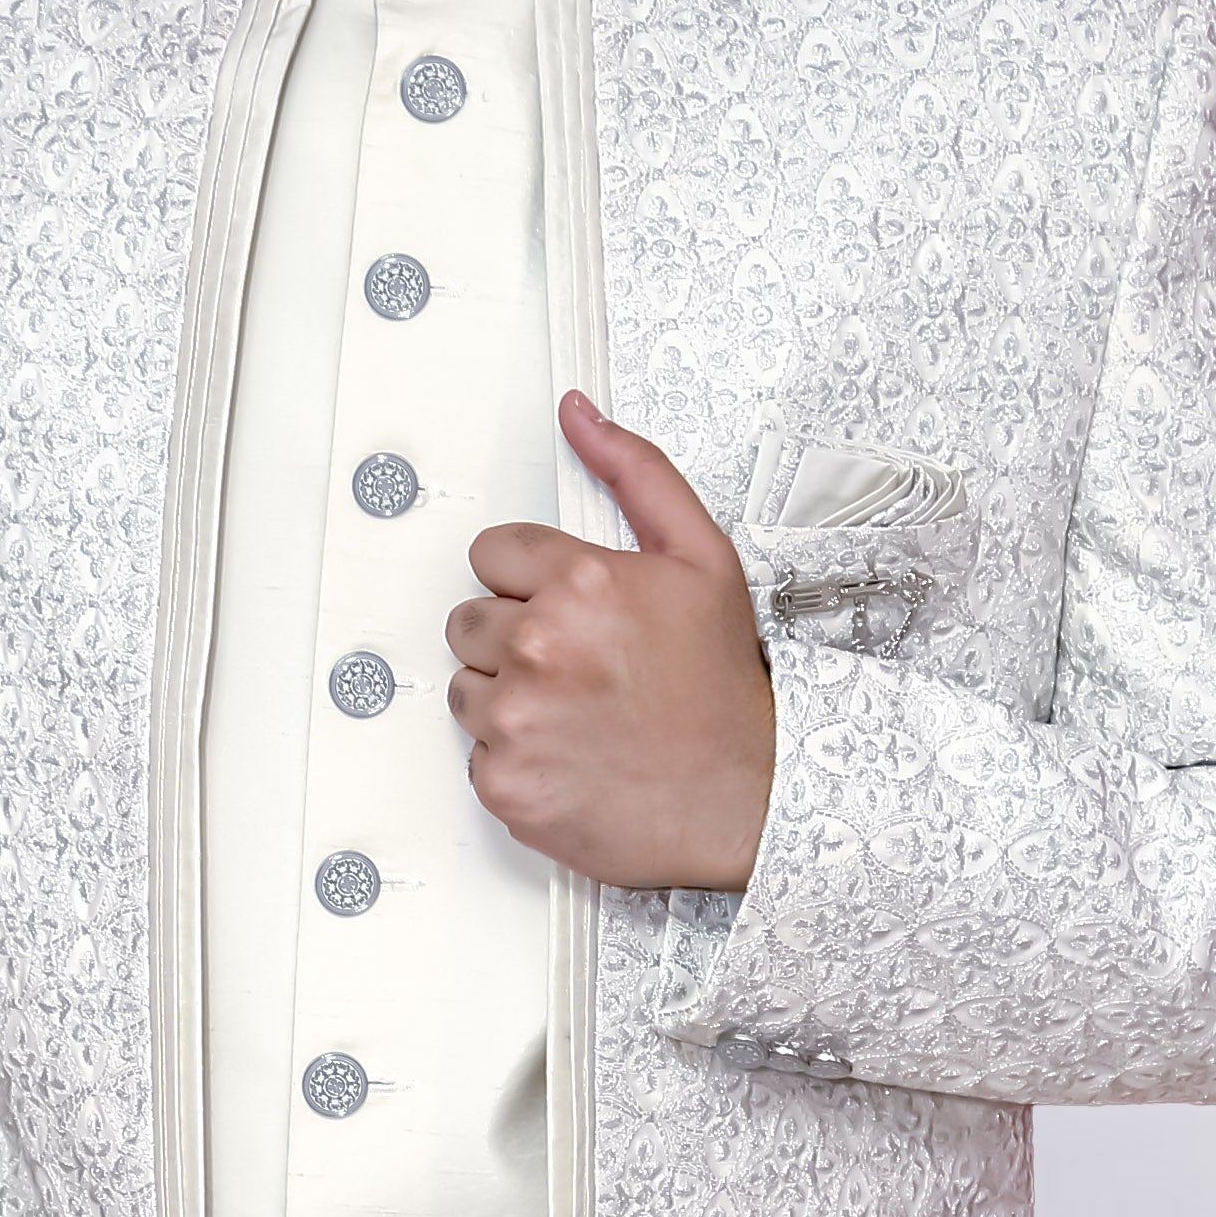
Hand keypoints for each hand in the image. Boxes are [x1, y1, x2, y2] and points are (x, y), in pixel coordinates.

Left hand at [446, 393, 776, 891]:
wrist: (748, 800)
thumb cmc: (725, 690)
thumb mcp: (703, 557)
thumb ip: (634, 473)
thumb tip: (580, 415)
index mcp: (581, 582)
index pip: (492, 553)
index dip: (532, 580)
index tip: (571, 609)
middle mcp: (539, 646)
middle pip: (469, 619)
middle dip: (515, 637)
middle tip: (582, 666)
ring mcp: (516, 719)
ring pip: (467, 687)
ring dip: (509, 697)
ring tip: (578, 713)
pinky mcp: (505, 783)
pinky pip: (476, 754)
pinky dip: (517, 759)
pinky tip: (572, 756)